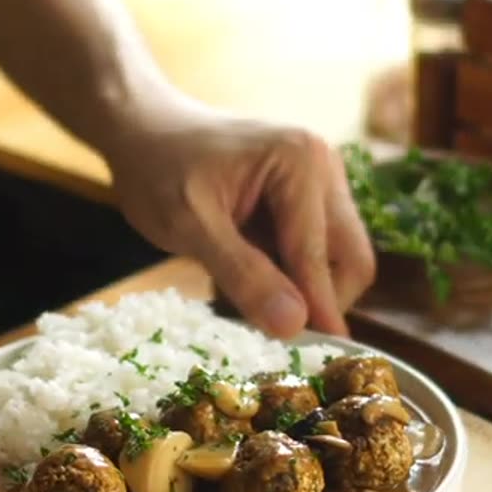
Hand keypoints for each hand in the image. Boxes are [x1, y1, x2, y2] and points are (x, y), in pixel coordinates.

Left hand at [105, 107, 375, 338]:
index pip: (322, 256)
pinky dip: (285, 275)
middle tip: (270, 335)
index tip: (312, 363)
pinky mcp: (307, 198)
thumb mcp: (188, 226)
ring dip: (298, 289)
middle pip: (350, 260)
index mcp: (302, 164)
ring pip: (334, 261)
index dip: (315, 311)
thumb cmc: (156, 168)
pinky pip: (311, 252)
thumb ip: (243, 274)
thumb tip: (295, 325)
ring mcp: (320, 182)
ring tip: (244, 298)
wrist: (141, 128)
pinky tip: (243, 276)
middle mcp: (325, 167)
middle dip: (316, 301)